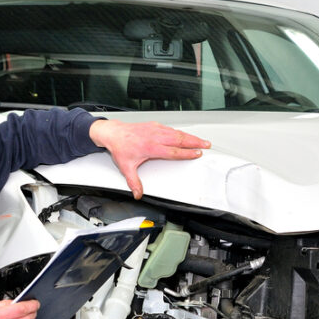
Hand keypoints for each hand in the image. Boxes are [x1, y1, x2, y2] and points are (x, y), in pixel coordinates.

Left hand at [89, 119, 210, 198]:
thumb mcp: (126, 168)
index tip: (197, 154)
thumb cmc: (120, 148)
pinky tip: (186, 134)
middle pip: (179, 139)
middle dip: (194, 142)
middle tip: (206, 144)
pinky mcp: (154, 125)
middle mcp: (155, 137)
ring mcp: (155, 130)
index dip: (186, 153)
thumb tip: (138, 194)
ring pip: (177, 132)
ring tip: (201, 140)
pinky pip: (170, 128)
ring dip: (190, 136)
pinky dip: (180, 132)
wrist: (113, 133)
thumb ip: (134, 182)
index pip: (173, 151)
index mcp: (151, 147)